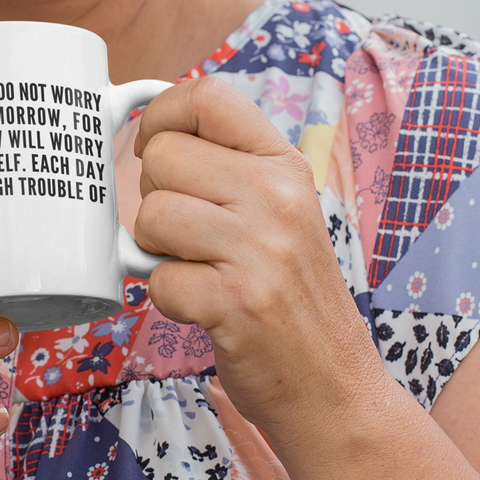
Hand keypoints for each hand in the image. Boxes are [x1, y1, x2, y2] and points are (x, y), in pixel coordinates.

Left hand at [132, 76, 384, 436]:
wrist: (332, 383)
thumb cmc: (287, 292)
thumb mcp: (278, 210)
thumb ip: (227, 167)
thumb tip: (148, 126)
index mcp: (284, 164)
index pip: (208, 95)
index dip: (161, 114)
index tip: (154, 145)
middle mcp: (276, 197)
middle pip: (163, 157)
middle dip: (155, 197)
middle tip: (187, 233)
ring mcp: (259, 249)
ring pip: (151, 215)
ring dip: (156, 250)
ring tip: (197, 267)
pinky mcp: (236, 302)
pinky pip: (155, 278)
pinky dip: (167, 297)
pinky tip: (203, 305)